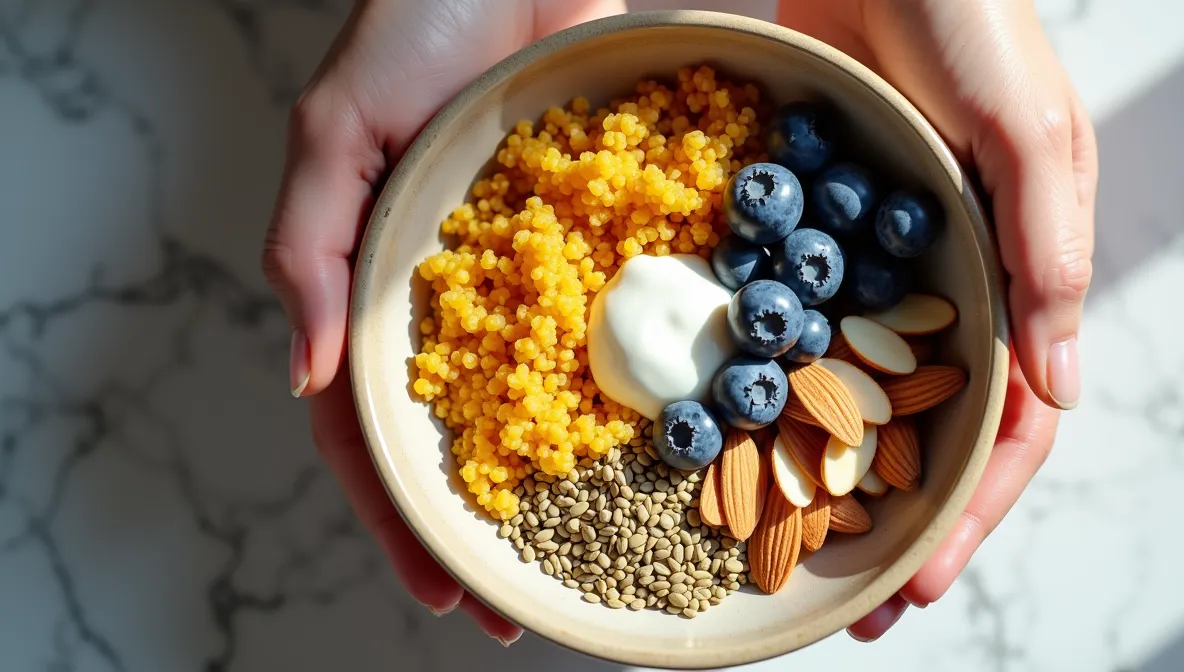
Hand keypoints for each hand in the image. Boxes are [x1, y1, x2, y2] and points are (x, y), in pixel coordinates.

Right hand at [261, 0, 625, 645]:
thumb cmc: (412, 20)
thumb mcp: (337, 128)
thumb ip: (310, 245)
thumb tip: (307, 376)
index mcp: (383, 285)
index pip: (376, 429)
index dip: (404, 516)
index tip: (446, 592)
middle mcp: (463, 296)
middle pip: (468, 433)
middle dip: (493, 525)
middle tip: (524, 606)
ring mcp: (540, 272)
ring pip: (551, 392)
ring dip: (573, 474)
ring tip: (609, 547)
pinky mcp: (607, 232)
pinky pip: (626, 315)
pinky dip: (646, 378)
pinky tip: (680, 433)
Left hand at [776, 0, 1097, 640]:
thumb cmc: (977, 22)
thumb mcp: (1031, 132)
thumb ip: (1048, 253)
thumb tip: (1062, 393)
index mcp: (1019, 280)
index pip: (1007, 427)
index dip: (969, 511)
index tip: (914, 581)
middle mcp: (950, 290)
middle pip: (930, 432)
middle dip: (897, 521)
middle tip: (851, 605)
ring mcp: (879, 272)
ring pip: (861, 396)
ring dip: (831, 475)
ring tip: (788, 549)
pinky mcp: (815, 240)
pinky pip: (798, 328)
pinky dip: (776, 388)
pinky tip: (735, 439)